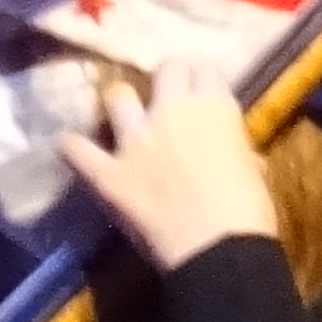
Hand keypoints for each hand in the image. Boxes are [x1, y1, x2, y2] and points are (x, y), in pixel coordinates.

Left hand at [51, 59, 281, 275]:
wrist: (220, 252)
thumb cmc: (248, 214)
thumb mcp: (253, 171)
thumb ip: (234, 149)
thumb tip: (232, 152)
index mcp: (215, 108)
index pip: (205, 70)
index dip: (203, 80)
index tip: (203, 90)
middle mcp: (172, 111)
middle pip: (166, 69)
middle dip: (169, 78)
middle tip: (170, 97)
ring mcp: (135, 140)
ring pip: (118, 95)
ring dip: (123, 104)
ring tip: (125, 117)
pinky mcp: (109, 173)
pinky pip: (77, 150)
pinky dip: (72, 146)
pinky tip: (68, 145)